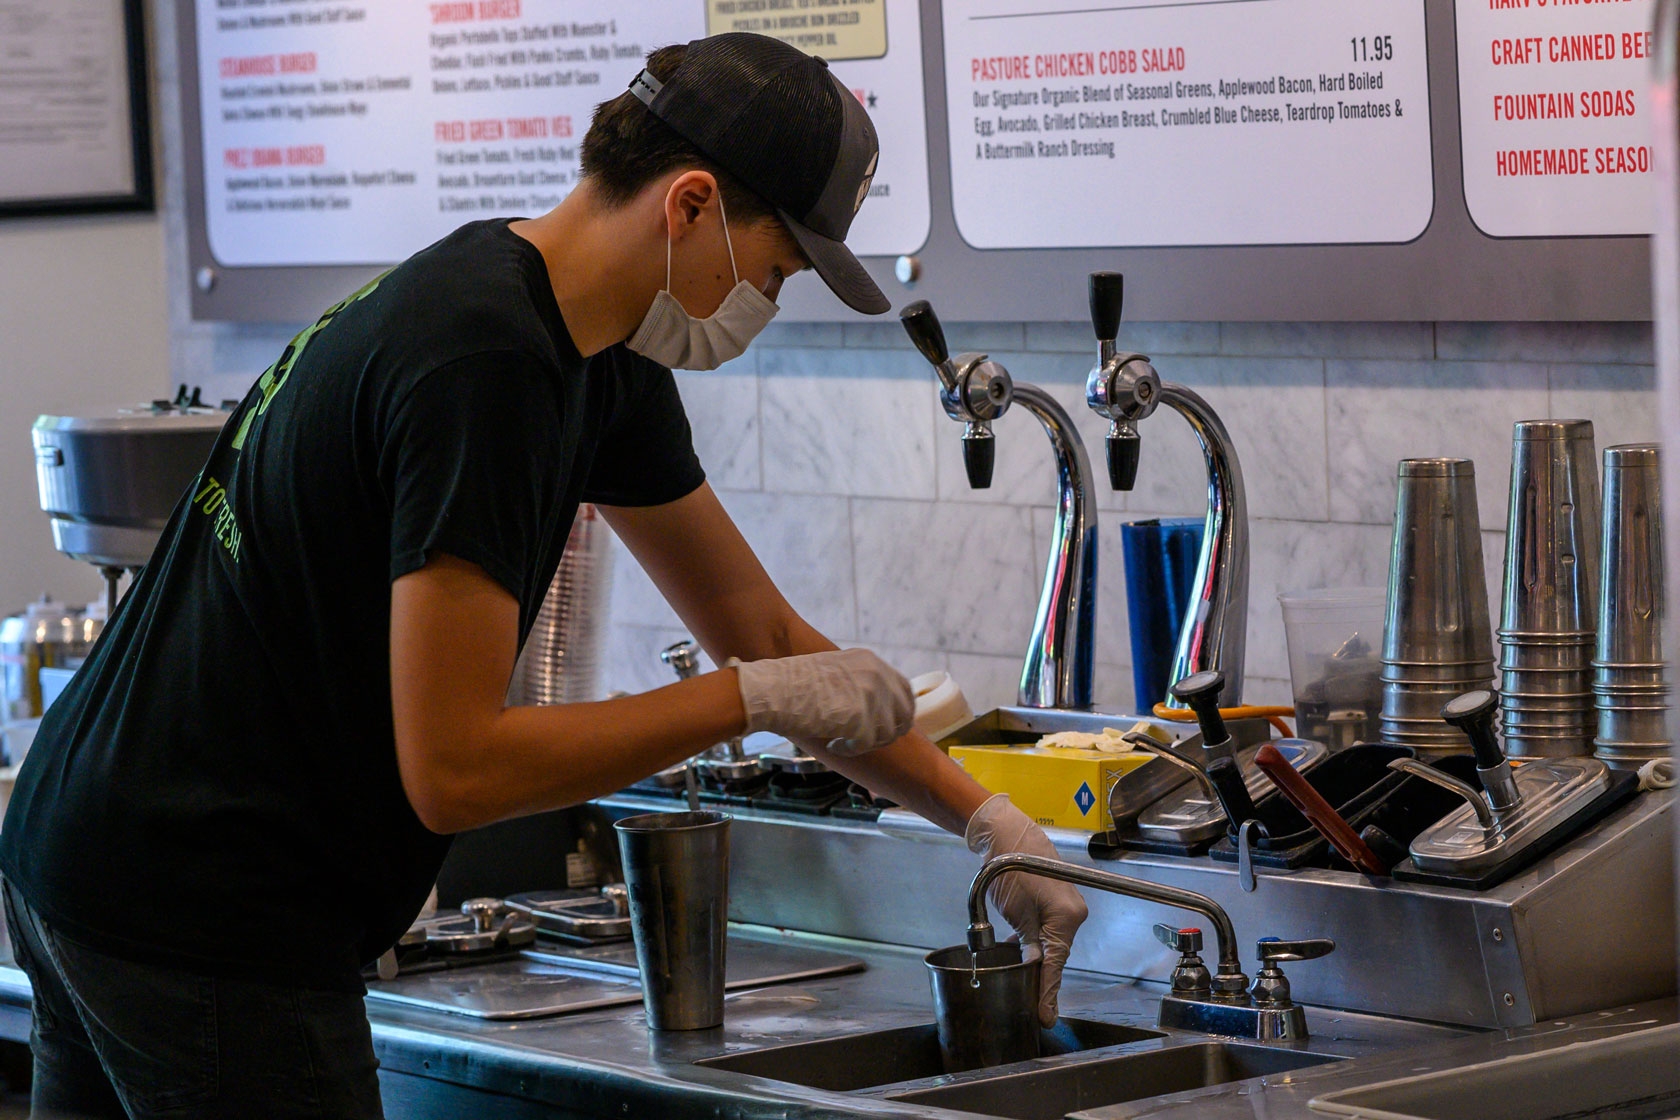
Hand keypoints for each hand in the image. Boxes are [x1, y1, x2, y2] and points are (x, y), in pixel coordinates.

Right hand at [734, 649, 913, 755]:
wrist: (773, 689)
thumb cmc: (792, 684)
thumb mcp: (834, 671)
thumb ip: (859, 684)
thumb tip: (875, 711)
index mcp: (872, 661)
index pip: (904, 691)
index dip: (898, 713)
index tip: (883, 728)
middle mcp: (878, 674)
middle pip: (905, 714)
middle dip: (888, 733)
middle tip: (865, 741)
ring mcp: (871, 695)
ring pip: (888, 733)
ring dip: (868, 743)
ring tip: (844, 741)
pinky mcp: (862, 718)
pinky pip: (866, 745)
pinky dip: (851, 750)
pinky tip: (834, 746)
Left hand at [966, 793, 1088, 1026]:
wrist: (1009, 835)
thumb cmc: (1011, 868)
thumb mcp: (1016, 913)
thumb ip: (1028, 945)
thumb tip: (1034, 971)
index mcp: (1067, 918)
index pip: (1056, 964)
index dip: (1047, 992)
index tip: (1045, 1016)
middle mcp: (1074, 914)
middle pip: (1057, 956)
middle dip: (1042, 978)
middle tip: (1033, 1007)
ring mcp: (1068, 908)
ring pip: (1052, 944)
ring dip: (1038, 960)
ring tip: (1025, 985)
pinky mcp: (1057, 903)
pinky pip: (1049, 932)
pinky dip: (1037, 944)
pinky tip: (1023, 954)